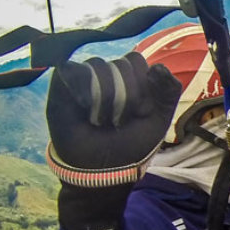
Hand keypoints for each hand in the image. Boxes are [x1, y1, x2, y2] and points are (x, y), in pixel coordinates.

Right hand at [47, 52, 180, 169]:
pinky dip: (84, 93)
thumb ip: (168, 91)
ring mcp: (83, 76)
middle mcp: (107, 73)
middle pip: (120, 64)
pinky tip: (86, 112)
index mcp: (132, 78)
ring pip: (98, 66)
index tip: (140, 112)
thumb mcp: (159, 118)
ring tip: (101, 121)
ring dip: (105, 100)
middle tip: (119, 121)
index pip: (137, 61)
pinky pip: (73, 71)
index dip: (141, 87)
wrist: (103, 168)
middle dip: (126, 97)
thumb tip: (158, 67)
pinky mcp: (61, 83)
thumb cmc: (131, 144)